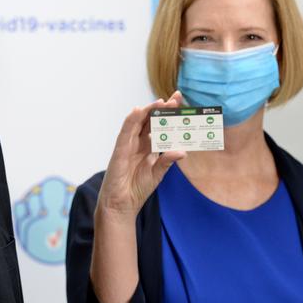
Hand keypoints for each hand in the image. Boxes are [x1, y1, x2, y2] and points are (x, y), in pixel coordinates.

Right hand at [97, 91, 185, 219]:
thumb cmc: (136, 189)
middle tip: (176, 98)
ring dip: (149, 110)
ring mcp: (128, 144)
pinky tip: (138, 111)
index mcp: (148, 147)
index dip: (169, 115)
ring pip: (138, 122)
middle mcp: (138, 143)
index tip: (181, 104)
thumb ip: (167, 161)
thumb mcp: (157, 174)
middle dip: (162, 108)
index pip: (159, 126)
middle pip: (150, 120)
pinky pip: (125, 132)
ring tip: (162, 101)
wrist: (121, 204)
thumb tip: (182, 151)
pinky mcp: (119, 149)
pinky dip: (131, 120)